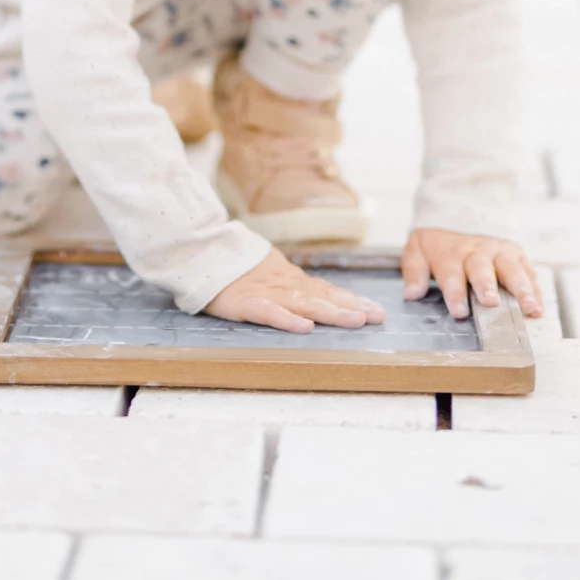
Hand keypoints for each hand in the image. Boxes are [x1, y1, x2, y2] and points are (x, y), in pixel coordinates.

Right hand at [204, 245, 385, 334]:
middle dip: (351, 307)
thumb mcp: (271, 273)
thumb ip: (294, 286)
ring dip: (330, 312)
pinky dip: (287, 319)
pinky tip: (305, 327)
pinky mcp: (245, 302)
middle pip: (322, 296)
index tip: (377, 310)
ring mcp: (266, 292)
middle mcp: (284, 285)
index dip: (352, 300)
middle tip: (377, 316)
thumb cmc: (237, 267)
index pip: (327, 290)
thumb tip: (324, 297)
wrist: (202, 252)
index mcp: (290, 280)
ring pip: (303, 303)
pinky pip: (269, 312)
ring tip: (354, 321)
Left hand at [402, 228, 541, 321]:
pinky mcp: (515, 254)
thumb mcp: (417, 247)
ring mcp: (498, 253)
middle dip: (487, 286)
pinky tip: (539, 306)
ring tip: (528, 307)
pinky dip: (535, 289)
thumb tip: (412, 293)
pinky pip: (527, 271)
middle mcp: (476, 253)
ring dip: (520, 289)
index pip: (451, 274)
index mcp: (450, 254)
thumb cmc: (438, 239)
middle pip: (482, 270)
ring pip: (511, 270)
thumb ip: (413, 270)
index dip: (455, 293)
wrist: (460, 207)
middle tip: (491, 302)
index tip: (459, 311)